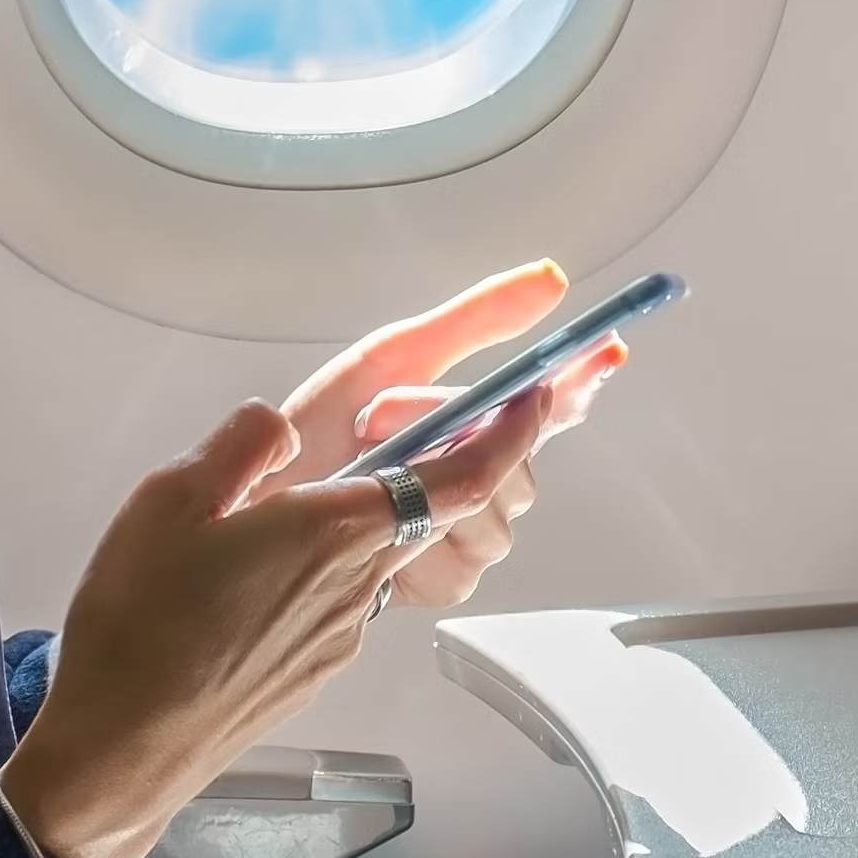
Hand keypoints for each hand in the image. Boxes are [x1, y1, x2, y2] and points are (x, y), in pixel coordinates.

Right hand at [0, 388, 542, 857]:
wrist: (123, 747)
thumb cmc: (141, 628)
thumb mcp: (170, 499)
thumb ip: (239, 445)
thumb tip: (274, 425)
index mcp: (335, 530)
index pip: (461, 478)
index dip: (510, 435)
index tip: (533, 399)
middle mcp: (358, 585)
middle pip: (430, 512)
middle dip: (435, 463)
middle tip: (394, 424)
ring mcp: (342, 635)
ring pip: (381, 554)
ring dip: (367, 518)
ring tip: (290, 503)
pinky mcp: (316, 668)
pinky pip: (344, 597)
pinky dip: (329, 565)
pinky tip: (258, 569)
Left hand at [265, 262, 628, 611]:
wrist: (249, 508)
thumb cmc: (314, 433)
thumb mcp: (393, 358)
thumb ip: (476, 320)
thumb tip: (551, 278)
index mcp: (473, 419)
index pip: (553, 402)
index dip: (586, 379)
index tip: (608, 350)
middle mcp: (479, 476)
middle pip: (522, 465)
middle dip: (459, 432)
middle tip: (386, 409)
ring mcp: (463, 530)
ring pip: (496, 513)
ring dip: (430, 484)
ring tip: (364, 467)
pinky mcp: (438, 578)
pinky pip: (462, 562)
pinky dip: (418, 539)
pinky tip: (379, 528)